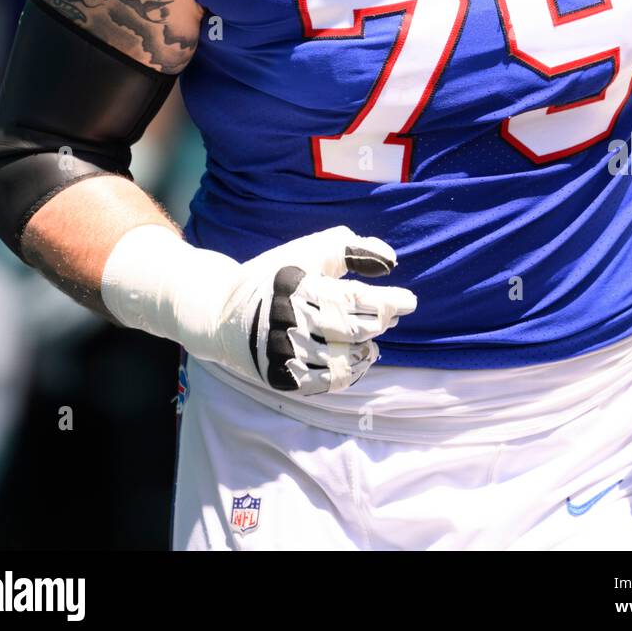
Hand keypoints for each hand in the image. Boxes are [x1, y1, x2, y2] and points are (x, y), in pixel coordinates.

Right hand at [208, 225, 417, 394]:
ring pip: (344, 359)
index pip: (353, 299)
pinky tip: (360, 357)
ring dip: (368, 348)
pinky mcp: (282, 377)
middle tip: (393, 313)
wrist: (221, 313)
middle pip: (353, 329)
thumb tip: (390, 261)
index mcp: (296, 286)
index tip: (409, 301)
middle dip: (380, 321)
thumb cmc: (275, 275)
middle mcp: (288, 322)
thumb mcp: (308, 250)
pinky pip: (328, 382)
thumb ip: (351, 248)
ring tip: (375, 337)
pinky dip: (351, 372)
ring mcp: (284, 353)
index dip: (387, 301)